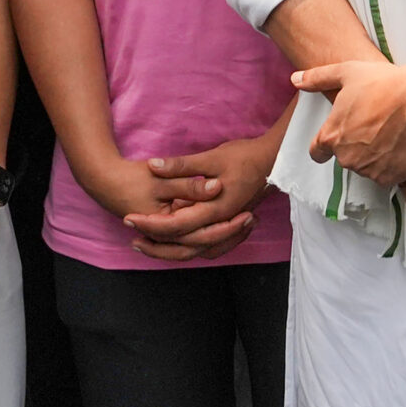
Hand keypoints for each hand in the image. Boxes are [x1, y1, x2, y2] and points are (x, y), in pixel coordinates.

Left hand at [122, 134, 282, 262]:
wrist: (276, 160)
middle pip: (182, 245)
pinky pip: (205, 244)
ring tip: (147, 242)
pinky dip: (188, 245)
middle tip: (132, 235)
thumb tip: (153, 166)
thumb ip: (182, 165)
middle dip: (155, 241)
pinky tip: (174, 239)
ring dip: (169, 249)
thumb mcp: (212, 157)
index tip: (129, 218)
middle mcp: (220, 224)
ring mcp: (225, 226)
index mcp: (214, 210)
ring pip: (194, 250)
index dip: (150, 224)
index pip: (175, 225)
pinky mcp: (228, 223)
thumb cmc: (245, 156)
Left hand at [297, 56, 405, 188]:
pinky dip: (391, 165)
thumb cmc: (383, 82)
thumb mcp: (347, 72)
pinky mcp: (391, 178)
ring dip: (374, 156)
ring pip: (367, 167)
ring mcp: (370, 170)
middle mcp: (347, 158)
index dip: (325, 146)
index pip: (317, 153)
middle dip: (356, 146)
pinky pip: (386, 176)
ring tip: (391, 133)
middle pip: (346, 158)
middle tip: (375, 125)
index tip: (339, 138)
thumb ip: (317, 78)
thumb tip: (294, 80)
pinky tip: (401, 145)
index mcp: (332, 136)